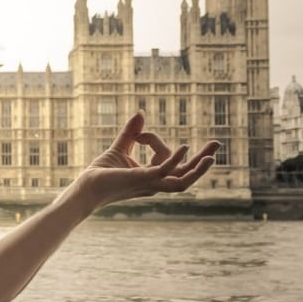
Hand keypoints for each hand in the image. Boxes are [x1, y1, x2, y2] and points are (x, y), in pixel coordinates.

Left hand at [77, 112, 219, 209]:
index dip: (156, 141)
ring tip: (211, 156)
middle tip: (217, 144)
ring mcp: (150, 183)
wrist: (86, 188)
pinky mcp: (141, 179)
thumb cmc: (101, 174)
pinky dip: (175, 160)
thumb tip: (140, 114)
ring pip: (182, 181)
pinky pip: (164, 171)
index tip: (140, 133)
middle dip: (202, 162)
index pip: (168, 159)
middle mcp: (155, 183)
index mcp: (153, 177)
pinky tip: (184, 146)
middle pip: (186, 175)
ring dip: (198, 169)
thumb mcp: (120, 148)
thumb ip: (131, 133)